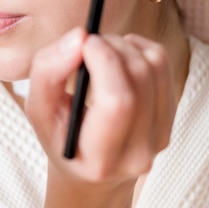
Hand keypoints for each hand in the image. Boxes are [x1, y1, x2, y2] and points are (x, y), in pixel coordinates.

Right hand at [26, 28, 176, 207]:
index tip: (84, 42)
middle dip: (111, 46)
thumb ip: (47, 72)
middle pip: (138, 77)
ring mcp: (159, 137)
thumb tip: (79, 37)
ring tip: (100, 51)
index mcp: (100, 159)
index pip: (117, 102)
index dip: (104, 62)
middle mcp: (137, 153)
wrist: (90, 170)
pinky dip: (139, 49)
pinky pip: (162, 66)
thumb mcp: (38, 110)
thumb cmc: (60, 137)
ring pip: (154, 66)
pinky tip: (118, 58)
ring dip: (125, 44)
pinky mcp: (170, 118)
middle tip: (87, 43)